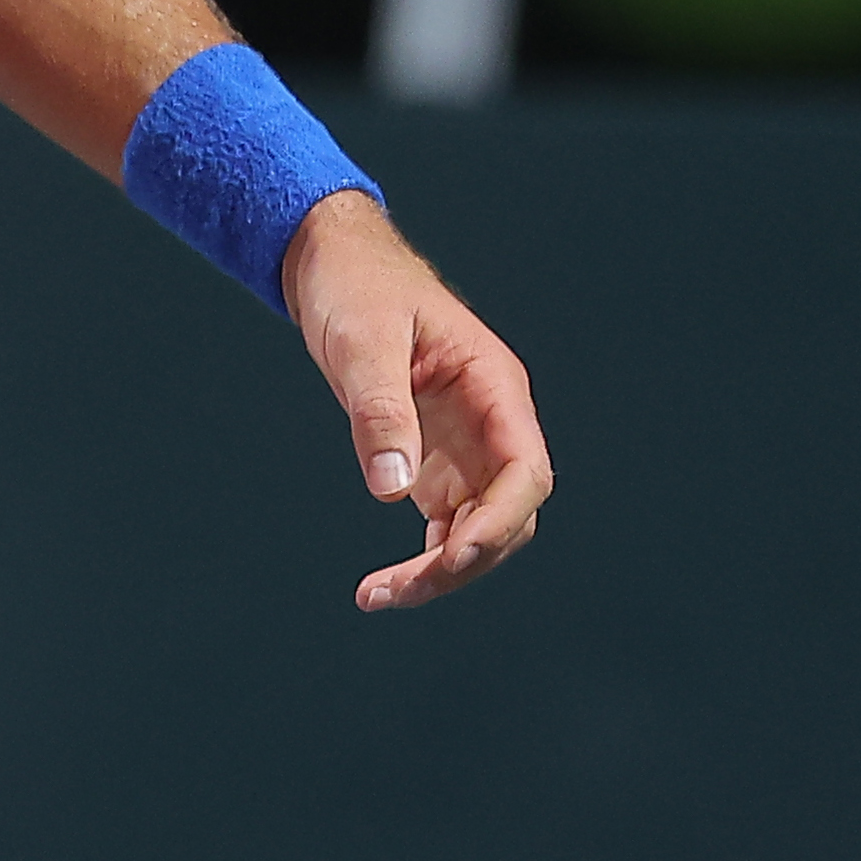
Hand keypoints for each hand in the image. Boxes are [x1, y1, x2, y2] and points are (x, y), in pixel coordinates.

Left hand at [283, 190, 552, 612]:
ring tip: (377, 594)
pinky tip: (390, 582)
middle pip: (507, 514)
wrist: (334, 265)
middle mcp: (492, 422)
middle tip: (393, 589)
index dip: (499, 521)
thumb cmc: (357, 288)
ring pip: (479, 529)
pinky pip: (449, 524)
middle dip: (461, 560)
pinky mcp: (436, 461)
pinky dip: (427, 558)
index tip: (453, 554)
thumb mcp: (364, 341)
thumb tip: (393, 490)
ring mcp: (467, 446)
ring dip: (442, 570)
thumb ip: (381, 410)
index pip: (526, 471)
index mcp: (494, 387)